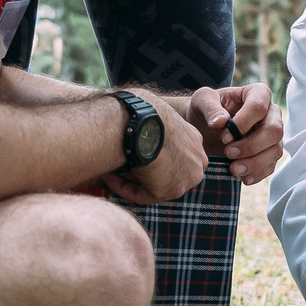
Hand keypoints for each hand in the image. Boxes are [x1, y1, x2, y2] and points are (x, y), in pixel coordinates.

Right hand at [97, 86, 206, 206]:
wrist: (143, 121)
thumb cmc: (142, 110)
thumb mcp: (152, 113)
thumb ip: (150, 126)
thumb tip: (131, 125)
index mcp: (193, 139)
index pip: (174, 155)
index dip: (149, 155)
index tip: (130, 152)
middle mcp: (197, 160)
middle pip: (168, 172)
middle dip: (144, 172)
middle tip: (118, 166)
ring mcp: (187, 177)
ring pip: (156, 184)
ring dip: (131, 179)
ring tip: (109, 169)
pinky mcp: (172, 191)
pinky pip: (144, 195)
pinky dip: (124, 188)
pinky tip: (109, 177)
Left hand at [186, 83, 284, 183]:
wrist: (203, 127)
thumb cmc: (205, 109)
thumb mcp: (201, 100)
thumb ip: (209, 107)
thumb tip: (221, 122)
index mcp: (258, 94)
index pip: (259, 107)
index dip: (243, 123)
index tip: (223, 136)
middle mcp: (271, 114)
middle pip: (274, 131)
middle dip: (252, 146)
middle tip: (229, 153)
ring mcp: (272, 135)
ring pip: (276, 150)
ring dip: (255, 163)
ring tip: (233, 169)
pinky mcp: (269, 153)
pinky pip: (271, 165)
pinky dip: (258, 173)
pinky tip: (243, 178)